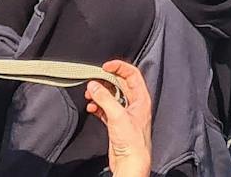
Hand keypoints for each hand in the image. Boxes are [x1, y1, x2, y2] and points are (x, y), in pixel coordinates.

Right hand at [87, 59, 151, 176]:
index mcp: (141, 99)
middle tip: (93, 80)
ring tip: (89, 95)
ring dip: (99, 94)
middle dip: (105, 81)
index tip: (105, 66)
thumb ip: (105, 98)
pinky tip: (91, 107)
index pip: (132, 74)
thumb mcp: (118, 116)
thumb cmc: (133, 143)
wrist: (131, 164)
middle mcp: (134, 105)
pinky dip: (98, 106)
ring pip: (111, 97)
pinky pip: (106, 109)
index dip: (119, 67)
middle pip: (120, 85)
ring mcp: (125, 114)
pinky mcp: (116, 124)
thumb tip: (94, 85)